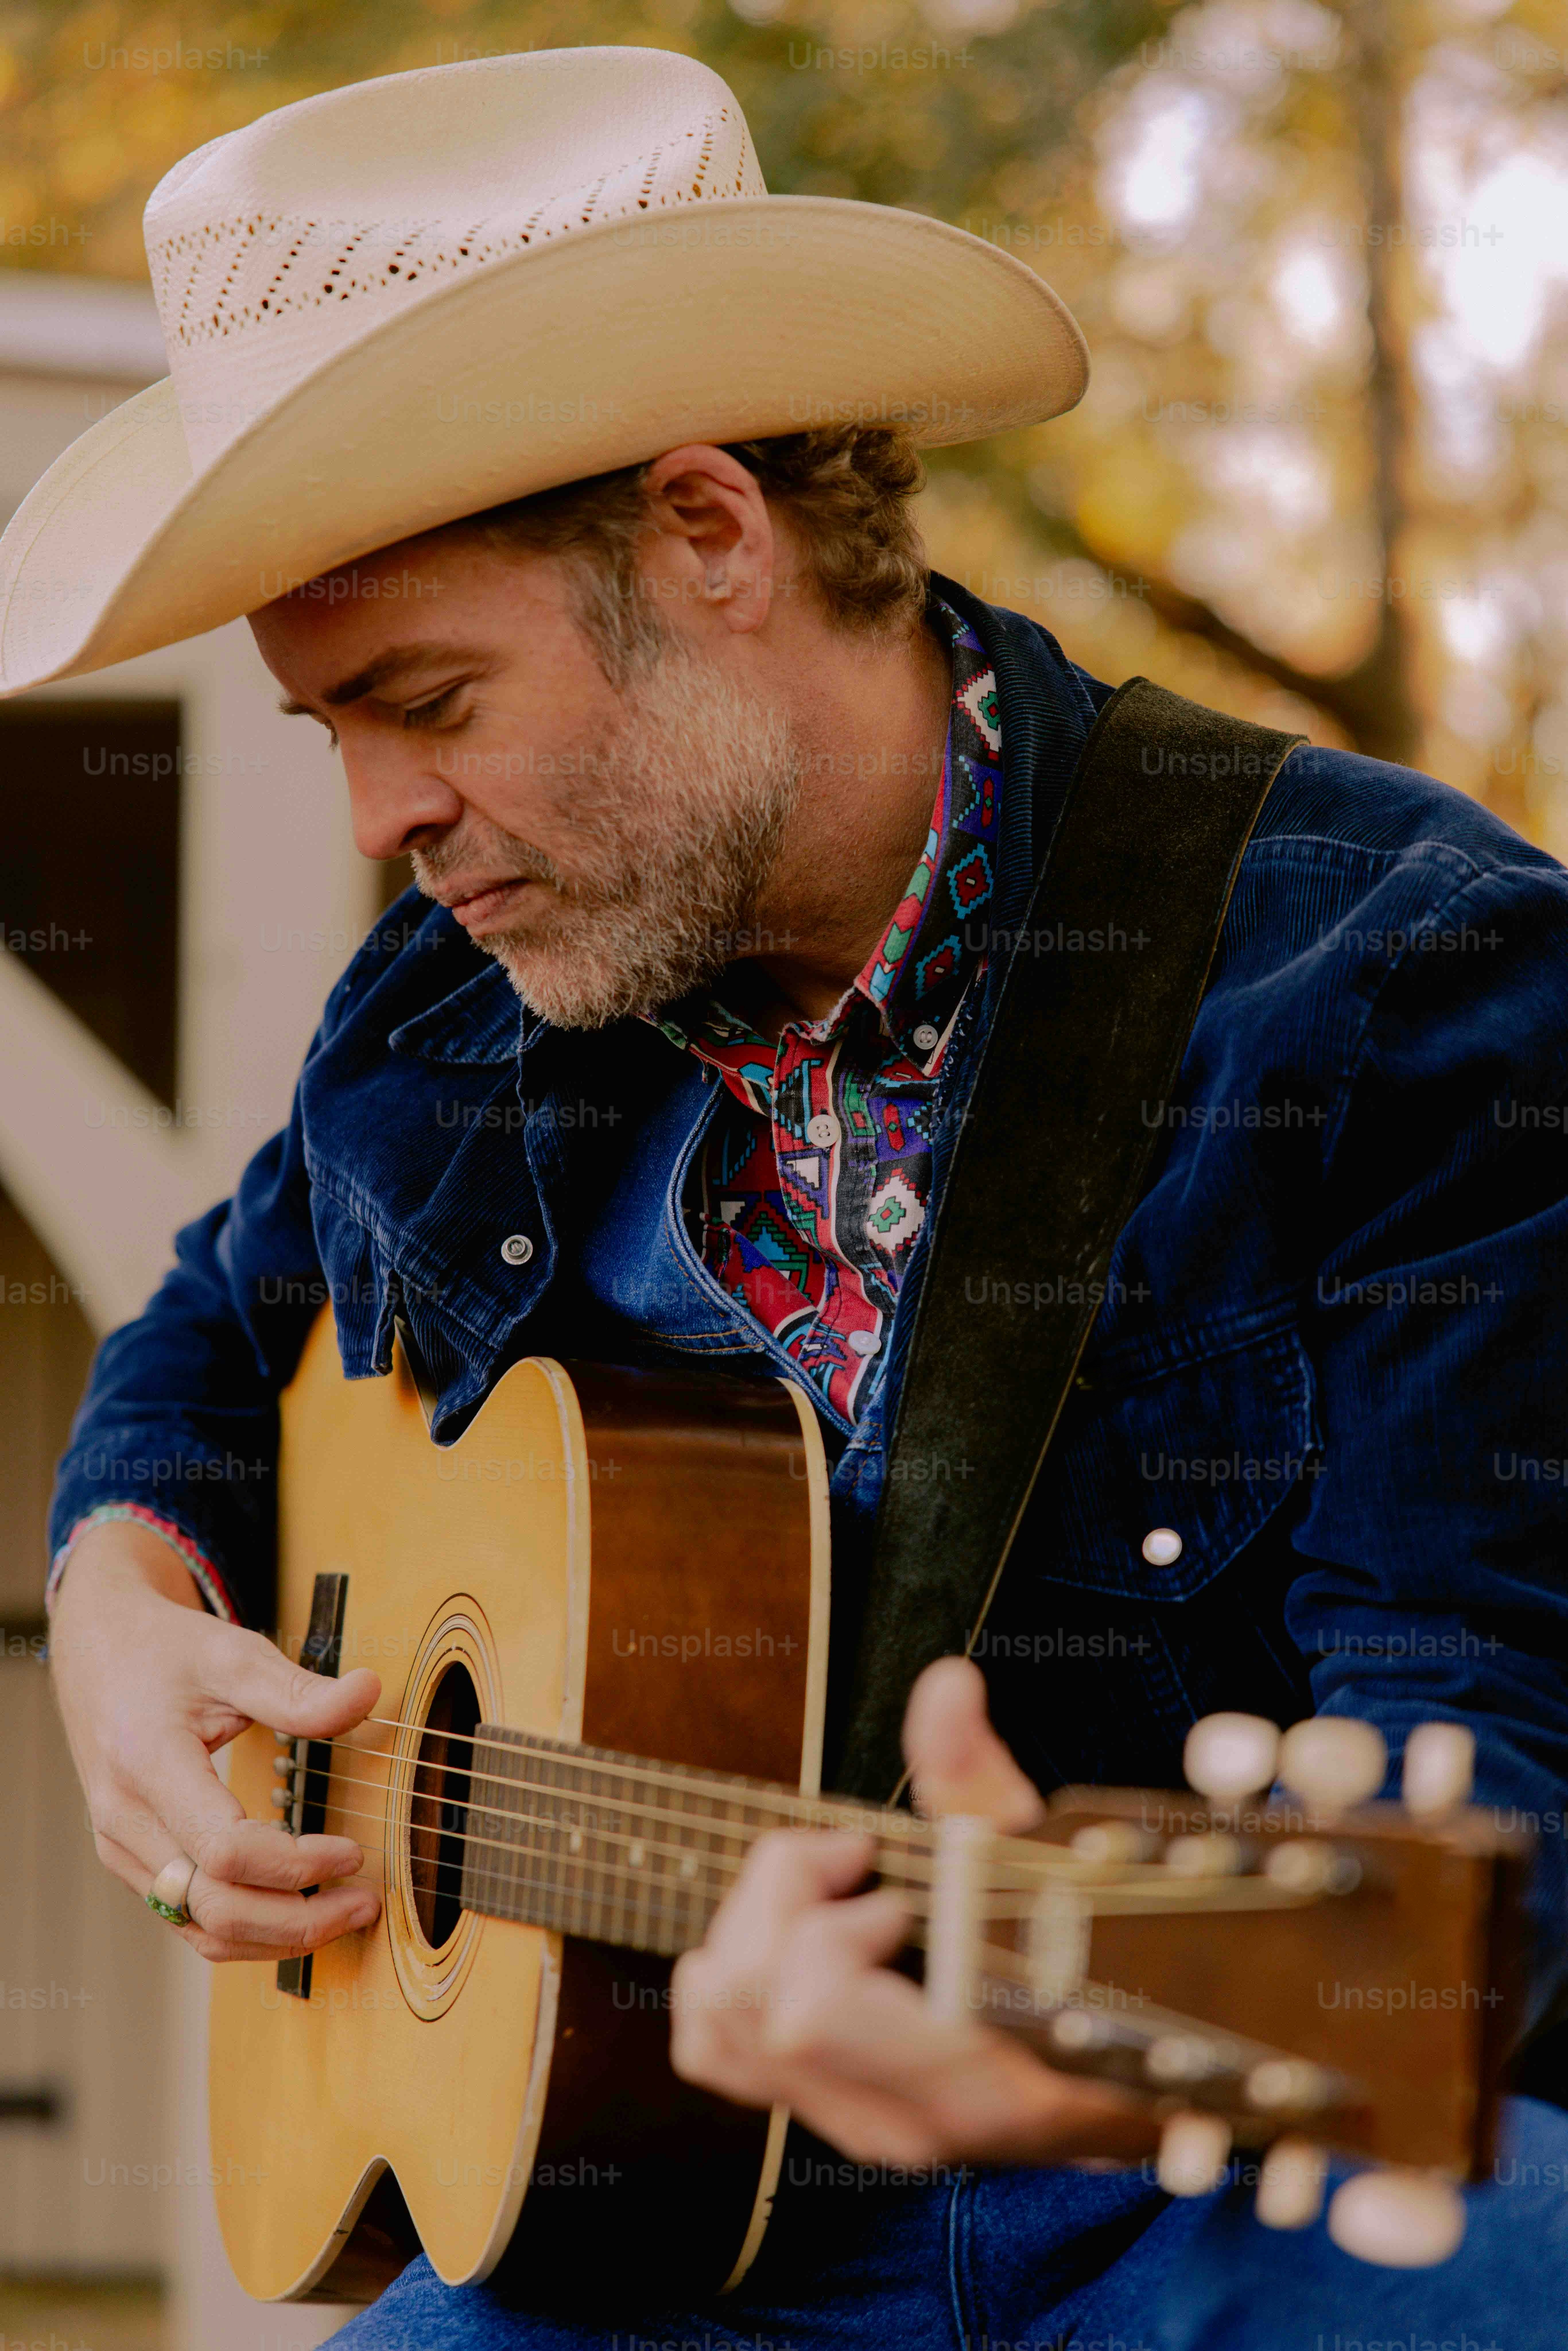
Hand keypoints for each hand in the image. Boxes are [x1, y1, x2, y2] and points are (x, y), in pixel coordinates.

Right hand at [49, 1520, 382, 1962]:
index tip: (354, 1850)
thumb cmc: (163, 1651)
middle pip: (214, 1908)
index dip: (297, 1864)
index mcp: (147, 1765)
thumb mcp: (232, 1655)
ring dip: (276, 1935)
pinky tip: (296, 1909)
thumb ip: (298, 1689)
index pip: (226, 1850)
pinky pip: (188, 1918)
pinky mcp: (131, 1860)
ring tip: (342, 1913)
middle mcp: (125, 1820)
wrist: (96, 1653)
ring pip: (200, 1929)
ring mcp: (122, 1848)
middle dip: (298, 1920)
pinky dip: (246, 1928)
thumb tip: (369, 1693)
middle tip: (366, 1902)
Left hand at [668, 1655, 1153, 2166]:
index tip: (886, 1880)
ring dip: (753, 1931)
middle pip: (748, 2001)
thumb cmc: (1102, 1972)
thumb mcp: (1050, 1867)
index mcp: (968, 2076)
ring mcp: (863, 2125)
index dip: (831, 1923)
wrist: (1128, 2082)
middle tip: (851, 1866)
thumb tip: (945, 1689)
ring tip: (827, 1894)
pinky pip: (716, 2048)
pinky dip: (730, 1977)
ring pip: (717, 2023)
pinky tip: (799, 1936)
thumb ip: (981, 1779)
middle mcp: (902, 2120)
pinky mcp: (836, 2114)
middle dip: (782, 1902)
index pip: (810, 2007)